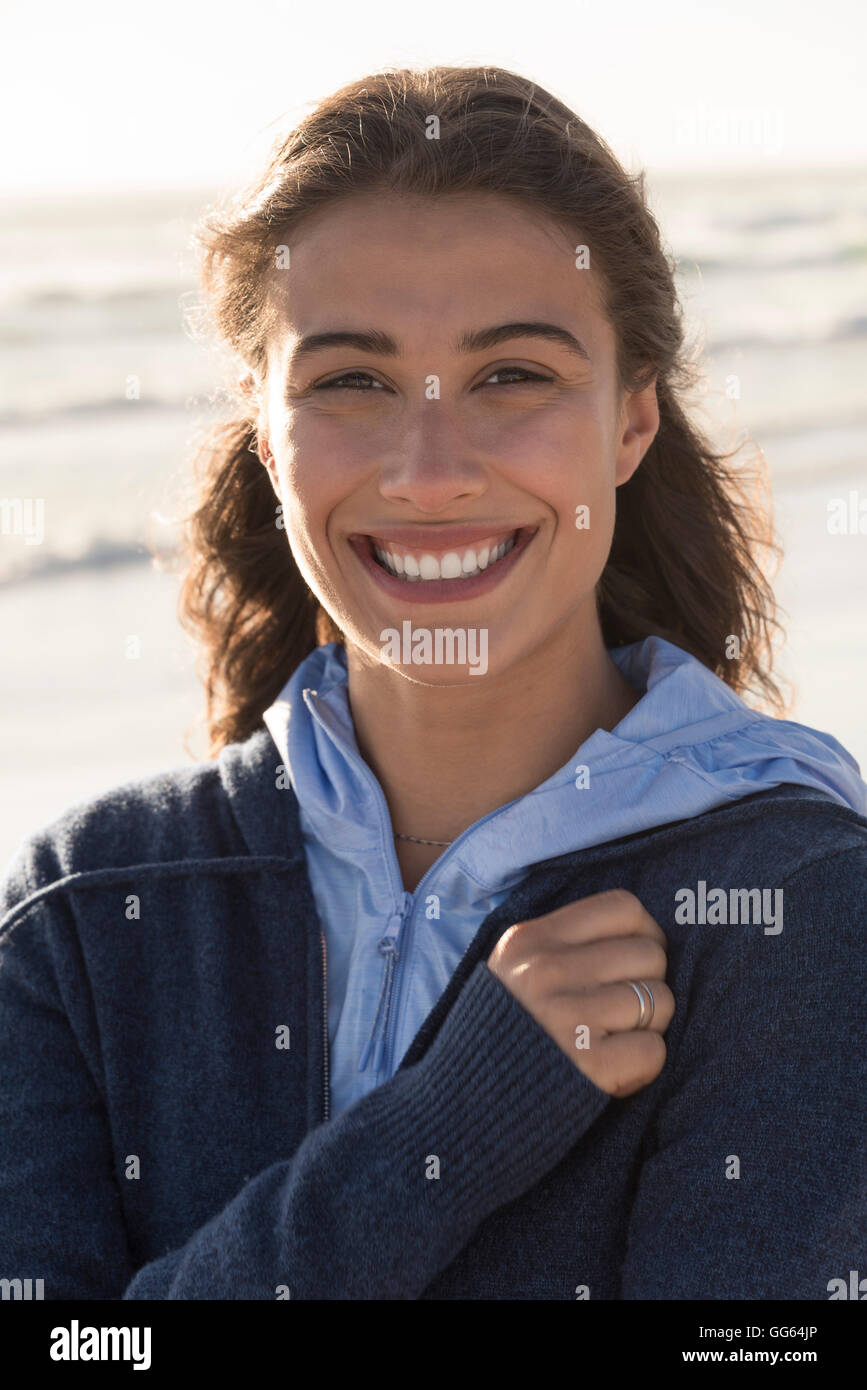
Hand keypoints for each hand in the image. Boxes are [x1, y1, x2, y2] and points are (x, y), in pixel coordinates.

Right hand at [487, 889, 673, 1096]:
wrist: (466, 1101)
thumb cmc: (507, 1030)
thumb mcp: (516, 967)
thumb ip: (566, 945)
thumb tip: (643, 935)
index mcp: (530, 940)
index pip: (622, 908)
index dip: (645, 933)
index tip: (634, 961)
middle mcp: (547, 972)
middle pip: (650, 954)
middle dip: (649, 983)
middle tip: (622, 1010)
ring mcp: (569, 1018)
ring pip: (660, 1001)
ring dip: (651, 1024)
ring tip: (616, 1038)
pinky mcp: (589, 1067)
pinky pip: (653, 1050)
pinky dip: (644, 1063)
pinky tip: (615, 1067)